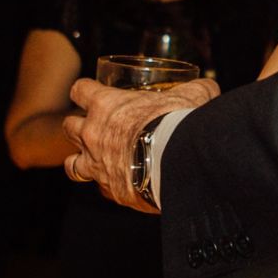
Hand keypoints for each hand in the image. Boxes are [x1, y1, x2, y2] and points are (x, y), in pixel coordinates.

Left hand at [63, 76, 220, 211]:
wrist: (178, 163)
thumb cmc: (178, 122)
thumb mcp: (191, 95)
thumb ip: (196, 89)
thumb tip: (208, 87)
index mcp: (106, 105)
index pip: (79, 90)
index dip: (84, 90)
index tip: (90, 92)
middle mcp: (93, 134)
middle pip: (69, 127)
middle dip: (78, 126)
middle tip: (94, 127)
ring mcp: (97, 165)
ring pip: (72, 164)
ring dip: (81, 161)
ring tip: (94, 161)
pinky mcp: (111, 190)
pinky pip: (100, 189)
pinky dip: (107, 185)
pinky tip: (121, 183)